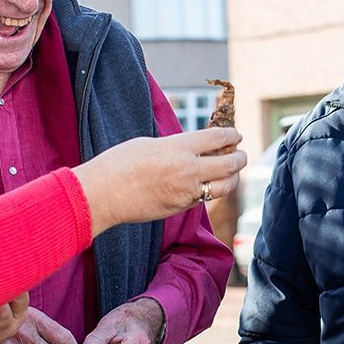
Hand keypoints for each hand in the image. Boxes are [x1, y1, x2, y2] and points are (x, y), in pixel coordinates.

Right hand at [73, 128, 246, 234]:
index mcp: (179, 147)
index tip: (236, 135)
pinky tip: (210, 186)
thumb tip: (191, 148)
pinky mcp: (179, 208)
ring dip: (232, 178)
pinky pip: (204, 198)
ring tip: (233, 173)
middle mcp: (188, 169)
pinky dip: (212, 191)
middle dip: (239, 158)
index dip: (231, 135)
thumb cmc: (118, 164)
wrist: (102, 194)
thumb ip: (174, 146)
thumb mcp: (149, 144)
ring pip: (223, 187)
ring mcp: (186, 192)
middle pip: (229, 164)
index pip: (217, 138)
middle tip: (241, 155)